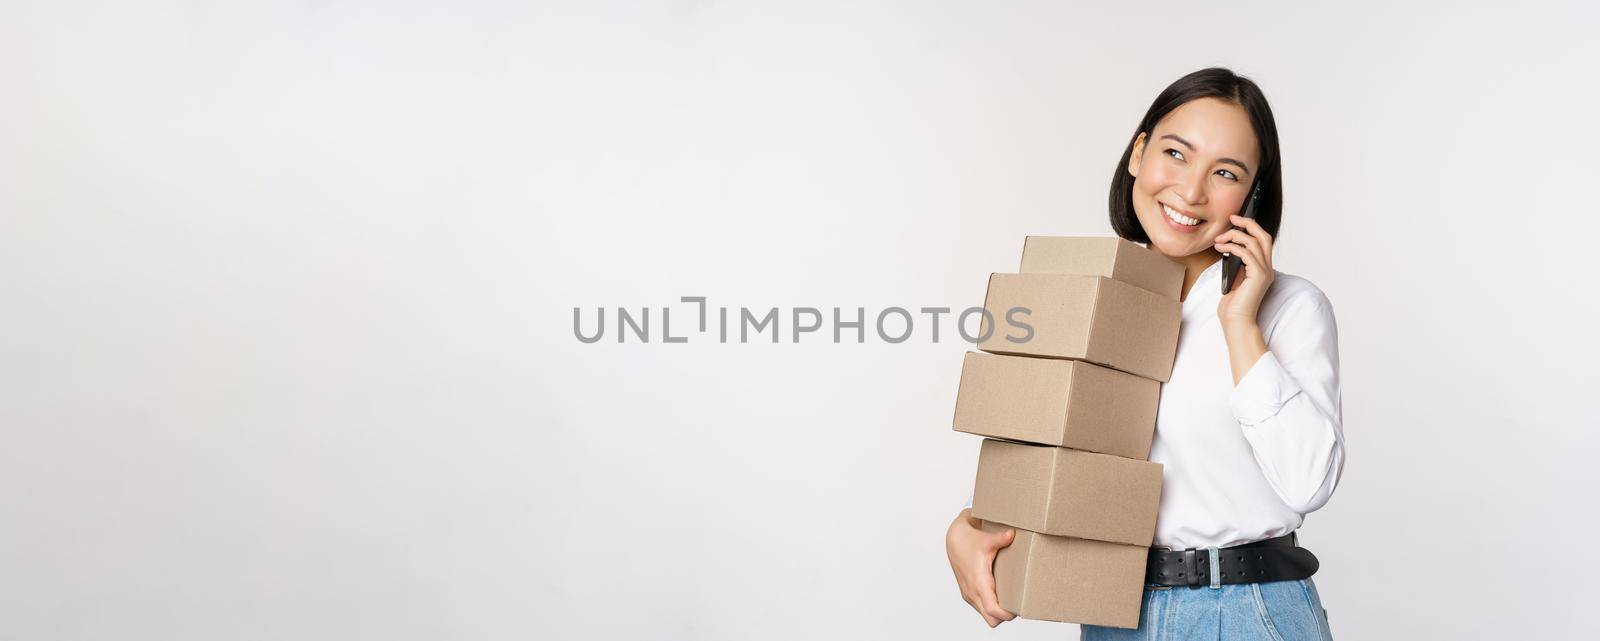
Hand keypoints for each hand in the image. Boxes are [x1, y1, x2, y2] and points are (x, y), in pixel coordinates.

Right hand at [946, 509, 1017, 626]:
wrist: (954, 540)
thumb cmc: (970, 541)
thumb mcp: (986, 540)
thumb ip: (1000, 539)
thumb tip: (1012, 534)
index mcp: (978, 582)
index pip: (992, 609)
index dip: (1007, 614)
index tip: (1019, 609)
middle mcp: (972, 592)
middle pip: (991, 620)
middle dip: (1005, 617)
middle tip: (1018, 604)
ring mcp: (969, 595)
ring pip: (987, 616)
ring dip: (998, 612)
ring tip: (1011, 599)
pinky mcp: (969, 594)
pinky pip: (982, 609)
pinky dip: (992, 607)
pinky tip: (1001, 594)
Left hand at [1214, 214, 1275, 329]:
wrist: (1236, 322)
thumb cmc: (1232, 306)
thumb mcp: (1234, 280)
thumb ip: (1236, 265)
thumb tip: (1229, 249)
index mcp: (1262, 268)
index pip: (1262, 241)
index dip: (1250, 228)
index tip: (1235, 221)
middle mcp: (1267, 268)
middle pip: (1263, 236)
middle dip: (1248, 223)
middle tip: (1232, 218)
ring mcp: (1264, 272)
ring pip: (1254, 242)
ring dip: (1234, 236)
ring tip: (1218, 239)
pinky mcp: (1258, 276)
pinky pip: (1246, 253)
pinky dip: (1232, 247)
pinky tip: (1220, 248)